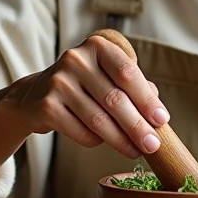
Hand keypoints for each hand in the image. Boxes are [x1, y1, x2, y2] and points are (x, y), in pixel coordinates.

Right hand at [8, 29, 170, 158]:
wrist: (35, 95)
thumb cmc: (83, 85)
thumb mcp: (107, 76)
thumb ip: (132, 88)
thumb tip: (157, 113)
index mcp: (97, 46)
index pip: (127, 73)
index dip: (147, 99)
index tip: (162, 120)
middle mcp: (75, 59)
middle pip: (115, 99)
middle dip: (138, 126)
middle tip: (153, 145)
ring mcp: (58, 82)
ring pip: (98, 120)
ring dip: (121, 140)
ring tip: (136, 151)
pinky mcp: (46, 106)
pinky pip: (81, 131)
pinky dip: (96, 141)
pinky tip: (104, 143)